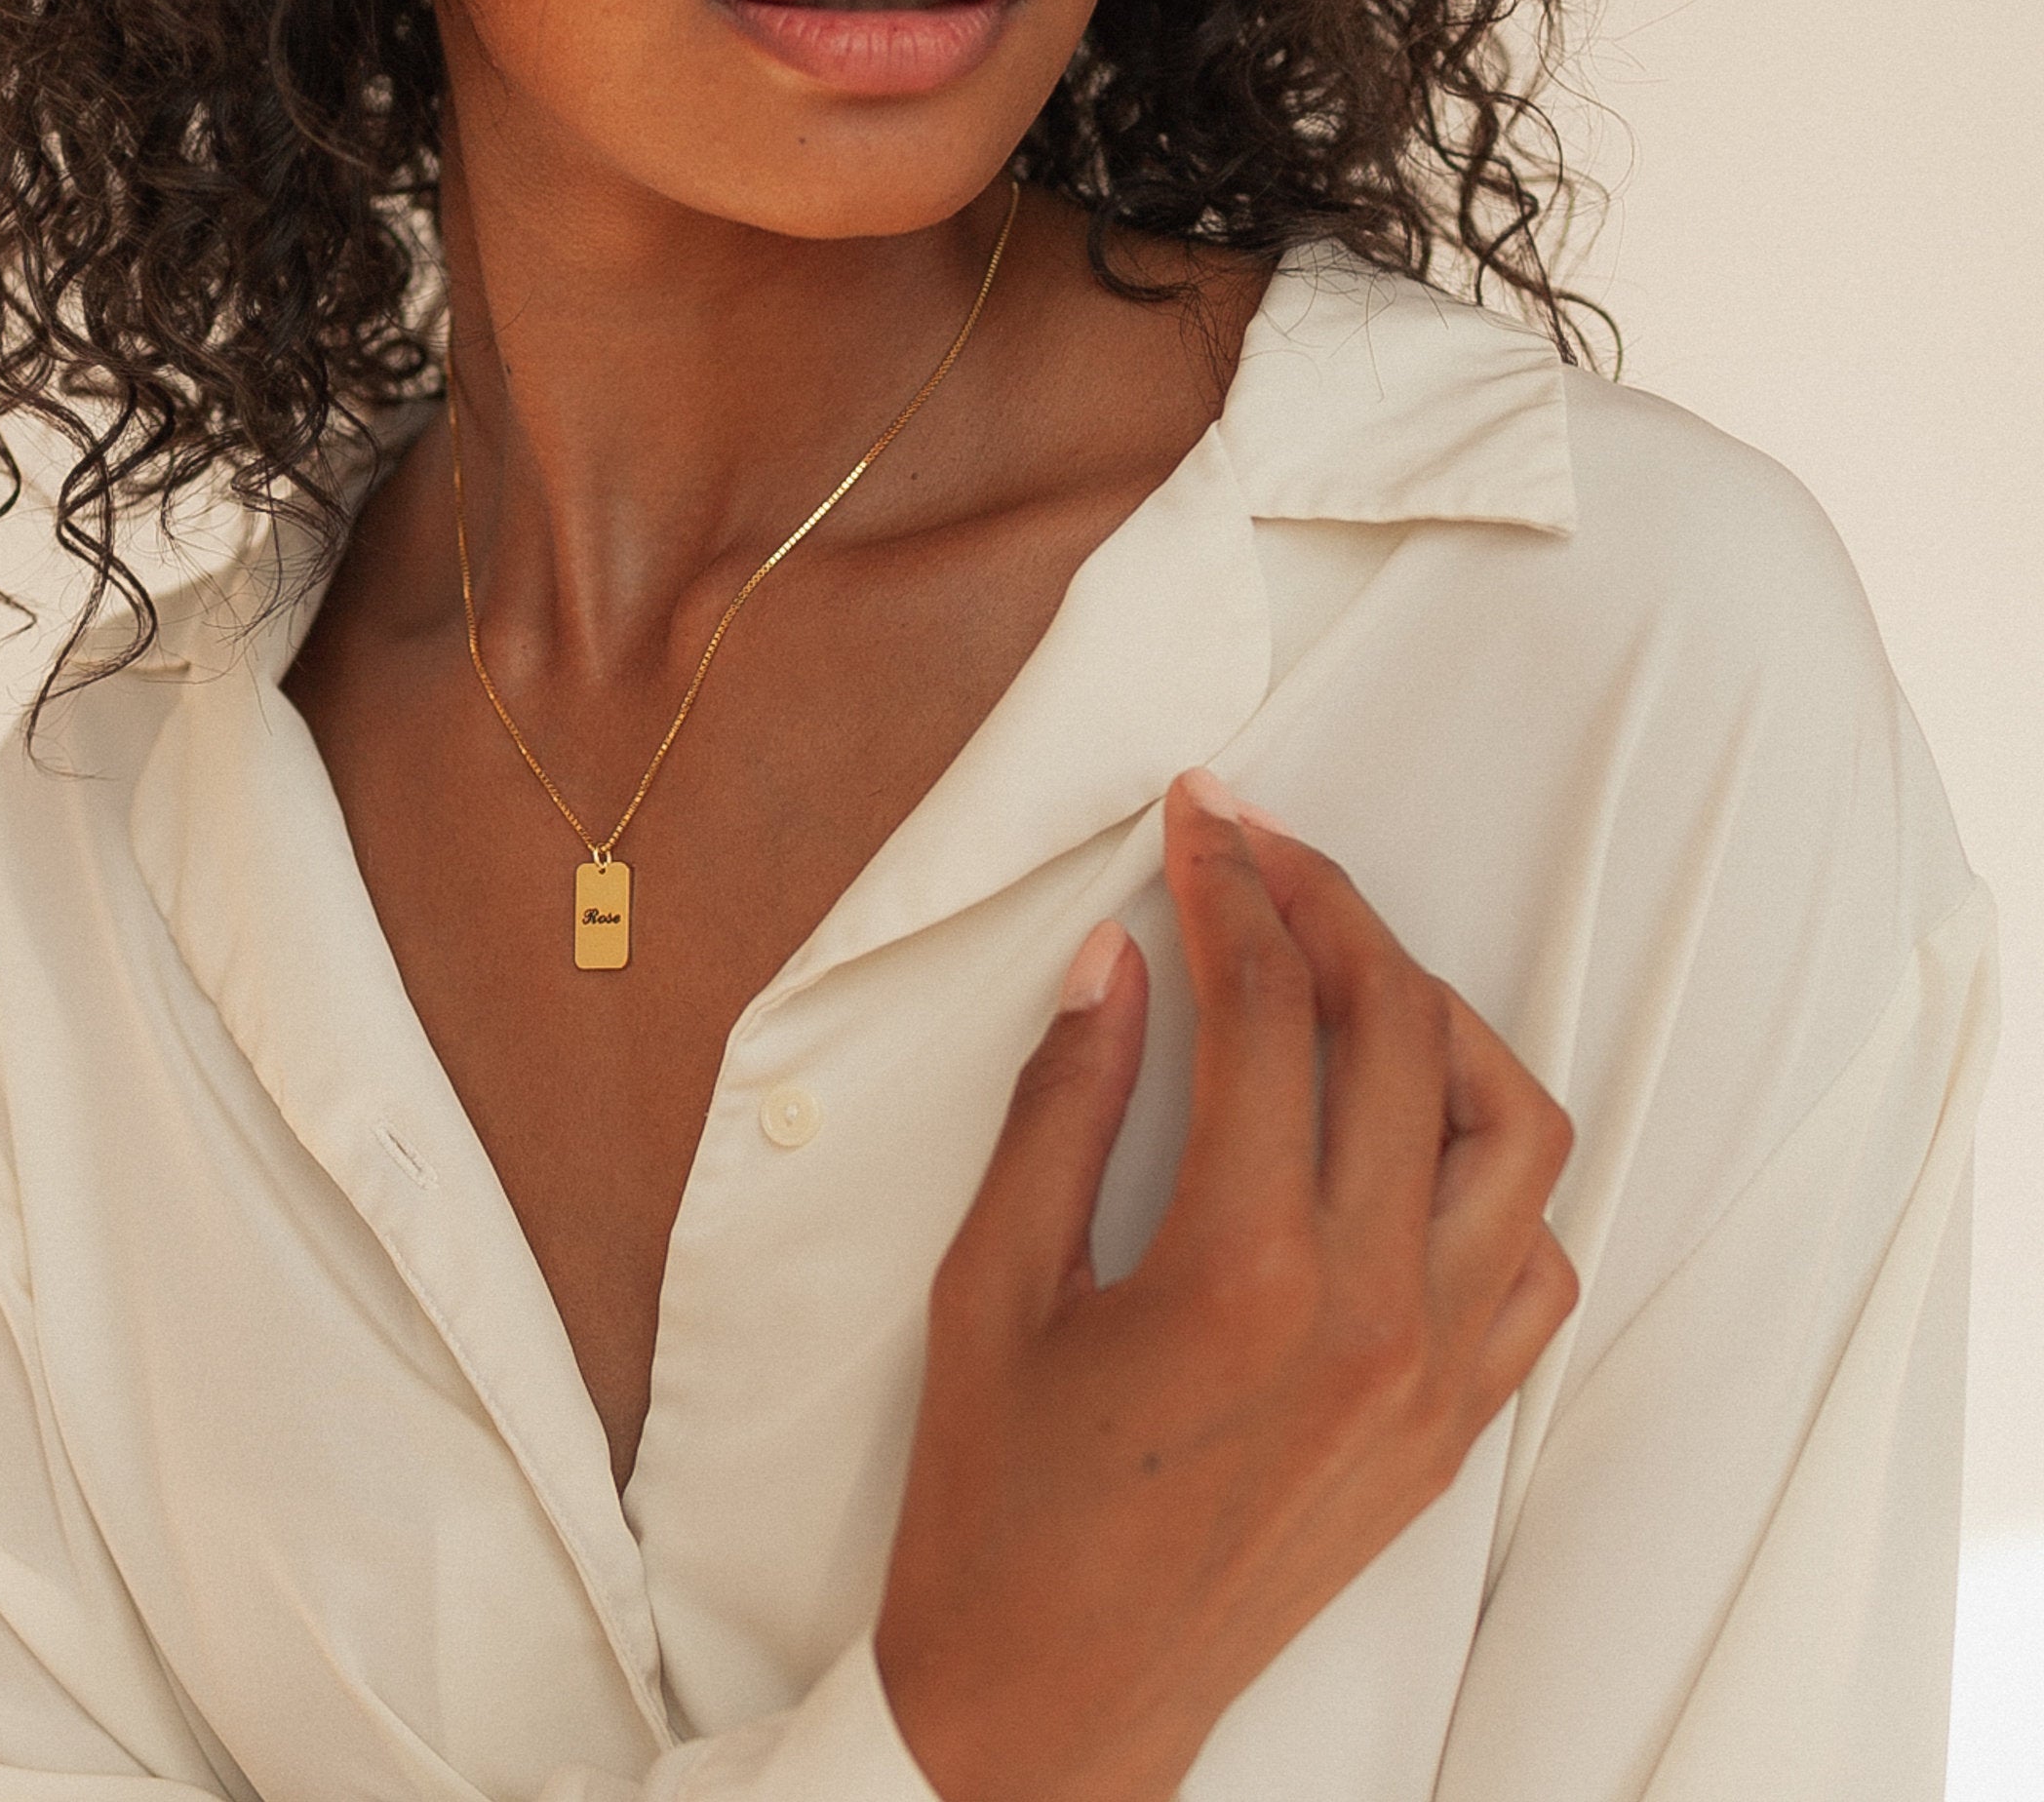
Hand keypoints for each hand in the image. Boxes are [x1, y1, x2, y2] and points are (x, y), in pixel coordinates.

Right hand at [873, 770, 1578, 1801]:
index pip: (1267, 1006)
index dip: (1230, 882)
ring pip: (1513, 1131)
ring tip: (1344, 967)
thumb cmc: (996, 1502)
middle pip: (1400, 1033)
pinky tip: (1403, 1129)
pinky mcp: (1453, 1427)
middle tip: (1257, 847)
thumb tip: (1113, 961)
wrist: (1054, 1708)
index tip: (1197, 817)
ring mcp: (1435, 1376)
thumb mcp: (989, 1283)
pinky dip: (1489, 1162)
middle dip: (1328, 907)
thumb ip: (1062, 1104)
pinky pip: (1535, 1258)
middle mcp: (1373, 1315)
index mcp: (1244, 1271)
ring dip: (1435, 1018)